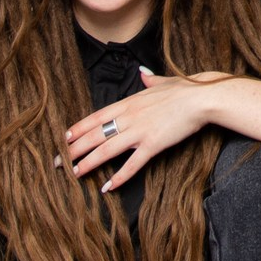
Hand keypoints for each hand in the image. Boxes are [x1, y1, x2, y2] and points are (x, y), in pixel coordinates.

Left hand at [65, 69, 232, 190]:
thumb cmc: (185, 89)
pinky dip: (119, 176)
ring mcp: (140, 131)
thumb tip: (144, 74)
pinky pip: (132, 164)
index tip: (64, 137)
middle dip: (75, 148)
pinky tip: (108, 187)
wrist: (201, 98)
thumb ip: (150, 80)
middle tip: (59, 161)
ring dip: (89, 162)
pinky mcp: (153, 144)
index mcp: (130, 102)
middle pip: (95, 134)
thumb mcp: (163, 81)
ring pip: (107, 149)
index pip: (97, 116)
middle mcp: (130, 116)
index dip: (79, 128)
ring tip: (75, 173)